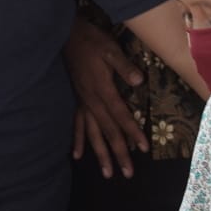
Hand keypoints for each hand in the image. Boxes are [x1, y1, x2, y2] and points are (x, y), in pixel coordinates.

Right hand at [63, 16, 146, 178]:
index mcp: (102, 90)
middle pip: (108, 132)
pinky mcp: (77, 100)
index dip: (132, 132)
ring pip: (93, 134)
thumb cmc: (90, 41)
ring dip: (100, 154)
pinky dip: (78, 141)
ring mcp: (83, 103)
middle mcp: (92, 102)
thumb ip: (123, 66)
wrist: (66, 37)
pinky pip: (77, 125)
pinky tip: (78, 155)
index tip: (143, 148)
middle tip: (128, 174)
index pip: (121, 116)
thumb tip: (139, 81)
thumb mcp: (109, 49)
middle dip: (119, 153)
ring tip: (108, 173)